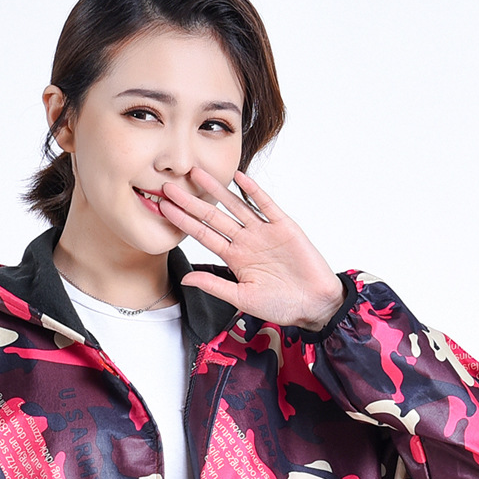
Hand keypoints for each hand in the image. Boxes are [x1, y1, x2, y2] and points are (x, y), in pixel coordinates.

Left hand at [158, 168, 346, 329]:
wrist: (314, 304)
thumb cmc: (280, 304)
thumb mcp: (241, 298)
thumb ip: (214, 285)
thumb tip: (185, 280)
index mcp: (234, 258)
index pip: (203, 235)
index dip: (184, 221)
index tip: (164, 208)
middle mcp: (246, 241)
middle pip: (214, 216)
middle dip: (192, 201)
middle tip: (170, 185)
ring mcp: (264, 232)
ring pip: (236, 206)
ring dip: (217, 189)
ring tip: (197, 173)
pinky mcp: (284, 226)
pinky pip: (266, 205)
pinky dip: (253, 192)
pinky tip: (239, 178)